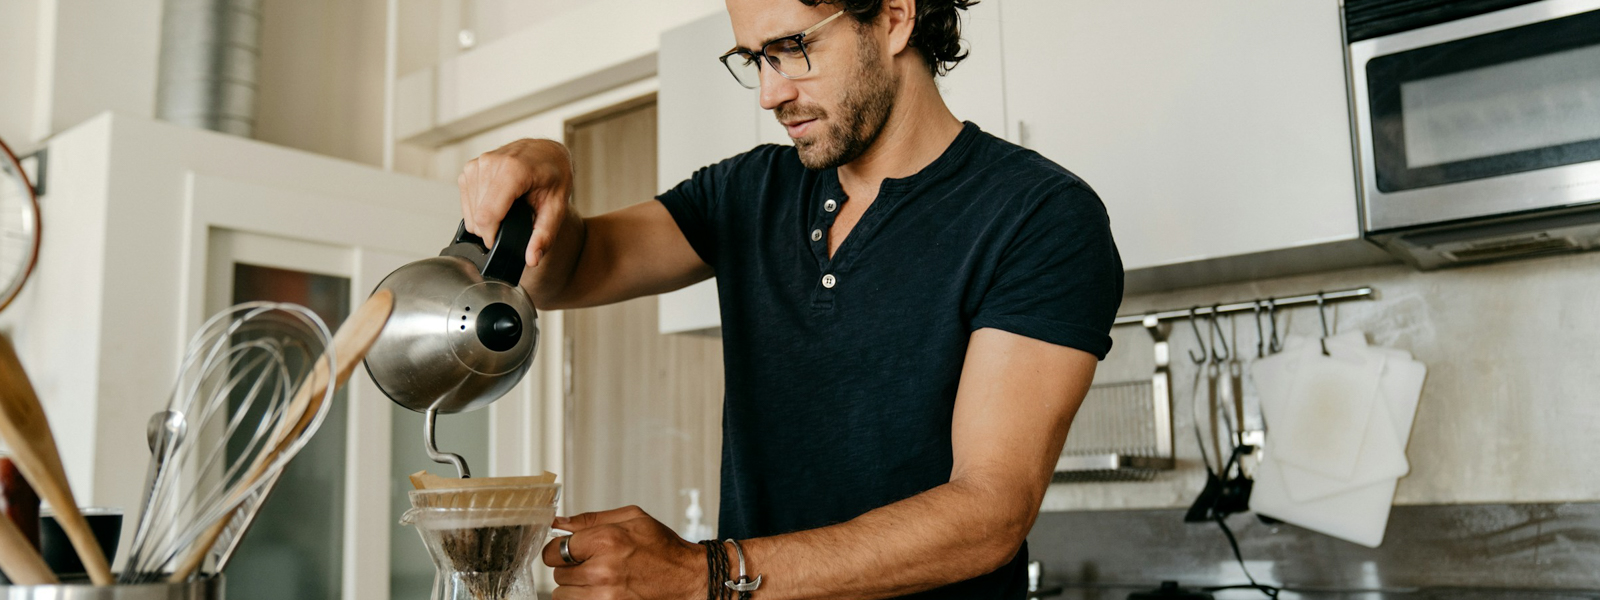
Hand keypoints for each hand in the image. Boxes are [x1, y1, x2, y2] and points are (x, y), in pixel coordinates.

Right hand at [458, 138, 573, 267]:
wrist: (546, 151)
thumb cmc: (553, 174)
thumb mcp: (557, 206)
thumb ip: (545, 235)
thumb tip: (532, 259)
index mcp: (513, 170)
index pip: (487, 215)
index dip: (492, 237)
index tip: (502, 242)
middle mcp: (491, 164)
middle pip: (477, 217)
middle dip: (492, 230)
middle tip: (514, 223)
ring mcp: (478, 164)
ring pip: (470, 211)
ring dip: (485, 220)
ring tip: (508, 210)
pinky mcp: (470, 168)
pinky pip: (466, 201)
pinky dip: (478, 210)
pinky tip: (497, 203)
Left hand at [542, 505, 704, 599]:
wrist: (687, 577)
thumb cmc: (662, 547)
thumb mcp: (632, 518)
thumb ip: (590, 519)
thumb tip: (558, 523)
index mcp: (606, 541)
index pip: (554, 550)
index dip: (560, 549)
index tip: (571, 550)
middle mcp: (602, 570)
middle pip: (557, 574)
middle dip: (571, 567)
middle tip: (592, 563)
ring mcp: (604, 596)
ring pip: (563, 594)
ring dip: (575, 587)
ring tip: (597, 579)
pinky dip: (585, 598)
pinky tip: (602, 590)